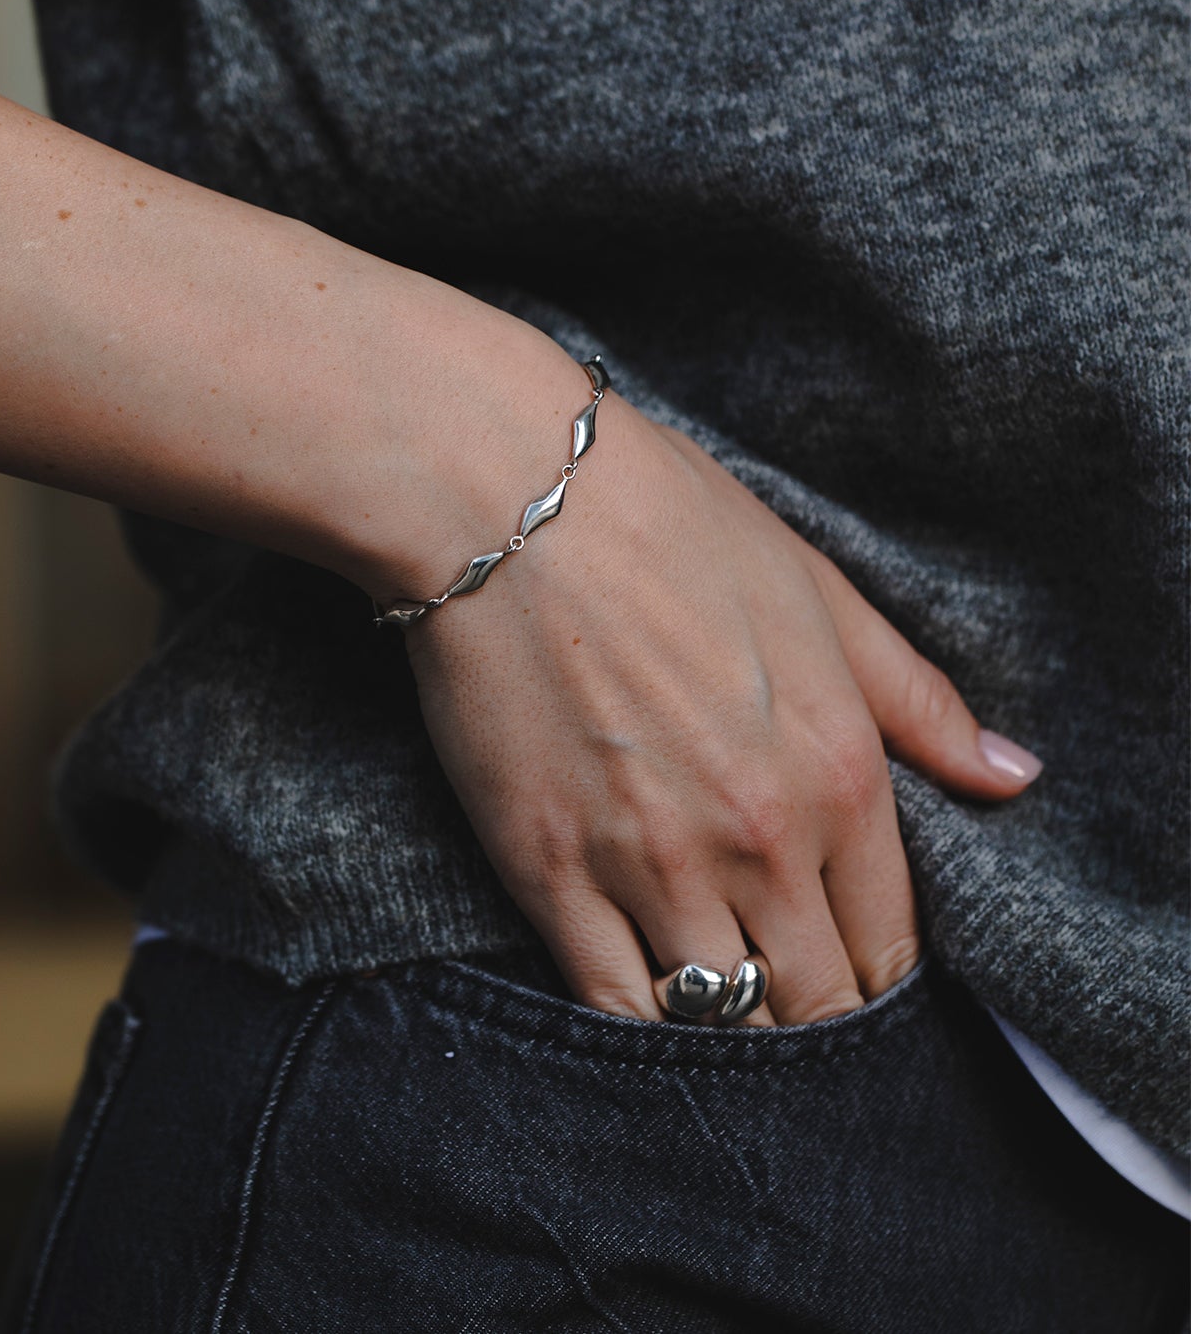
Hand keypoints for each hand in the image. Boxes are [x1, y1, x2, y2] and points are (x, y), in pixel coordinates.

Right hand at [403, 390, 1040, 1025]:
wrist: (512, 500)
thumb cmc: (671, 527)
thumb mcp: (820, 594)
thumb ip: (918, 704)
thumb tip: (1013, 778)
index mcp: (841, 774)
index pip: (891, 945)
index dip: (879, 973)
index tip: (852, 962)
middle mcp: (760, 842)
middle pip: (815, 1004)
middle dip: (813, 1010)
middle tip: (789, 988)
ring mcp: (652, 868)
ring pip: (719, 1020)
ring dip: (730, 1025)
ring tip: (718, 992)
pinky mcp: (549, 876)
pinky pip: (612, 1009)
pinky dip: (639, 1023)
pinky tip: (644, 995)